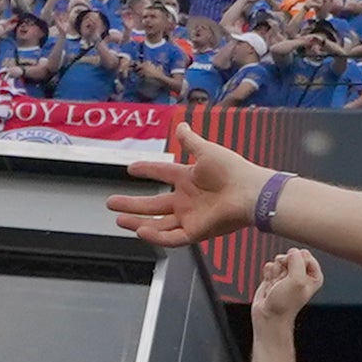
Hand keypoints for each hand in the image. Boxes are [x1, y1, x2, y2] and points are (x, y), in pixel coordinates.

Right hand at [103, 125, 258, 250]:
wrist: (250, 192)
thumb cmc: (234, 170)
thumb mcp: (207, 150)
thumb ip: (190, 140)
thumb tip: (181, 124)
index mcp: (189, 178)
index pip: (162, 173)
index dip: (147, 170)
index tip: (131, 168)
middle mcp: (188, 199)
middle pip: (153, 204)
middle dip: (132, 204)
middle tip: (111, 203)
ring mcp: (191, 217)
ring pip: (158, 223)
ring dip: (137, 222)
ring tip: (119, 219)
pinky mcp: (196, 231)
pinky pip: (171, 237)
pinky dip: (156, 236)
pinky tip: (140, 230)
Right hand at [253, 247, 323, 327]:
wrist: (269, 316)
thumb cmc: (285, 303)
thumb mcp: (297, 280)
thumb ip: (297, 260)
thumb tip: (292, 251)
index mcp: (314, 276)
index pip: (305, 255)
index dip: (297, 263)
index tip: (294, 275)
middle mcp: (302, 275)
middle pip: (291, 255)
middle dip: (284, 266)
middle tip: (284, 281)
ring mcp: (287, 275)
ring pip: (279, 259)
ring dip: (276, 272)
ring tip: (277, 285)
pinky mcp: (275, 276)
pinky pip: (270, 265)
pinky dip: (268, 274)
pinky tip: (271, 286)